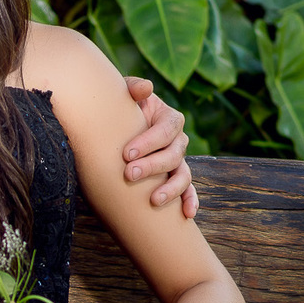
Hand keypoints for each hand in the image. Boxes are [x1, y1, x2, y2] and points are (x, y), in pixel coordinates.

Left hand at [123, 77, 197, 218]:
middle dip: (152, 166)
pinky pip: (188, 190)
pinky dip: (189, 201)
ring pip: (183, 174)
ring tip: (154, 200)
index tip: (126, 153)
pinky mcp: (174, 179)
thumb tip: (144, 89)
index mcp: (168, 118)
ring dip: (171, 188)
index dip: (149, 141)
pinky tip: (187, 214)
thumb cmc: (118, 111)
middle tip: (129, 175)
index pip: (167, 128)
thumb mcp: (122, 95)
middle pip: (174, 154)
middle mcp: (177, 140)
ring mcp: (177, 161)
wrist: (114, 130)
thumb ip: (132, 88)